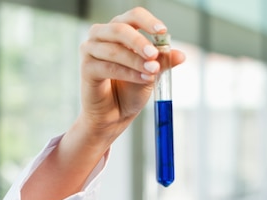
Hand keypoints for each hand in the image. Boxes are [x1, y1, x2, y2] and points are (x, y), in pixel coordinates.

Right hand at [75, 7, 184, 147]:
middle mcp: (102, 35)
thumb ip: (162, 62)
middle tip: (154, 55)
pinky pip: (109, 67)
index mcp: (119, 30)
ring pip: (115, 49)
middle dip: (140, 42)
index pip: (133, 16)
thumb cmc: (130, 90)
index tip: (162, 32)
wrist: (115, 115)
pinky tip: (143, 79)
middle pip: (120, 28)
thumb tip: (180, 55)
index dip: (147, 21)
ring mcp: (91, 50)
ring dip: (136, 61)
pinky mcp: (86, 68)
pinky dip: (128, 73)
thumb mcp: (151, 74)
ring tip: (153, 71)